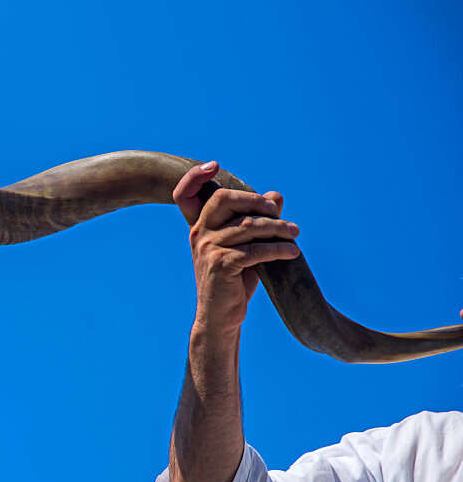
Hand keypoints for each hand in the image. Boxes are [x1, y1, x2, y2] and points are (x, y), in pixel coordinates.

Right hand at [172, 161, 300, 337]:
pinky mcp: (221, 265)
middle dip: (254, 201)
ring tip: (295, 235)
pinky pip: (255, 250)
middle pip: (224, 200)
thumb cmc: (233, 281)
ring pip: (248, 227)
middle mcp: (198, 234)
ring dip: (278, 229)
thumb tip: (276, 195)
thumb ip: (257, 221)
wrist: (221, 317)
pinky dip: (278, 249)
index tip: (212, 165)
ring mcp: (207, 249)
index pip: (185, 194)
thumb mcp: (244, 247)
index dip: (193, 177)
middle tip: (276, 212)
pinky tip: (292, 253)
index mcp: (199, 227)